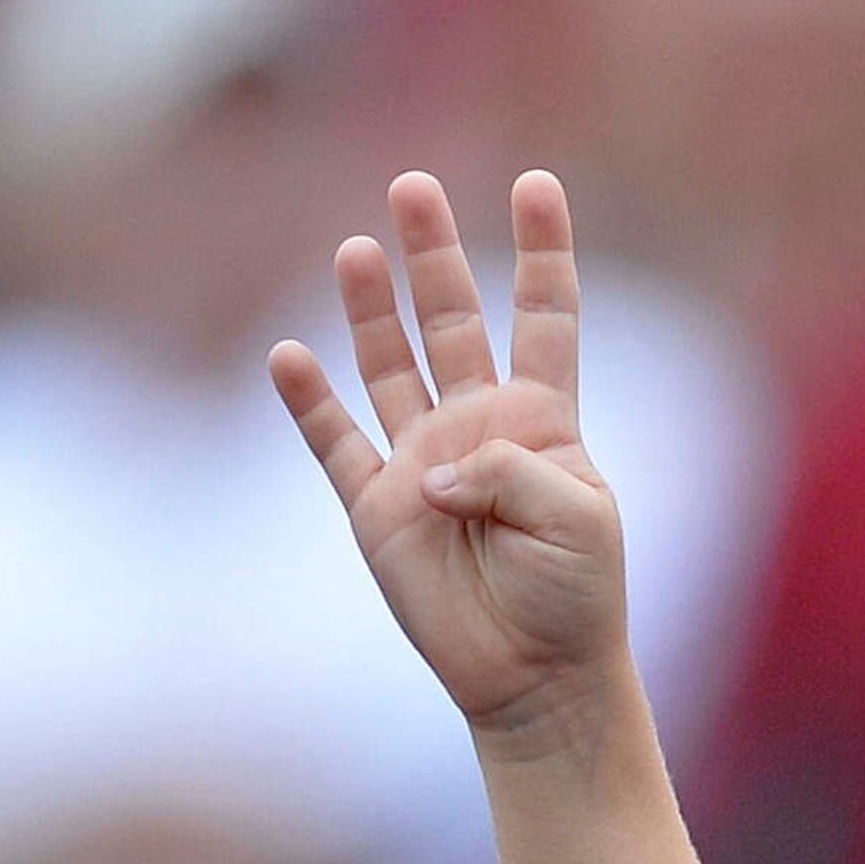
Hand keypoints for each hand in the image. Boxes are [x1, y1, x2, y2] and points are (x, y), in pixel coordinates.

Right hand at [271, 171, 628, 738]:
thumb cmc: (575, 597)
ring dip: (372, 309)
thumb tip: (429, 467)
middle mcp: (477, 427)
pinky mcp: (376, 507)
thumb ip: (507, 467)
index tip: (535, 183)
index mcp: (543, 421)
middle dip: (434, 252)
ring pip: (389, 364)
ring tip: (361, 251)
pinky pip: (335, 442)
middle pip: (451, 318)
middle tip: (415, 185)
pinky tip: (289, 357)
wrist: (537, 680)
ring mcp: (421, 461)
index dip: (542, 251)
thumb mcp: (573, 518)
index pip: (544, 317)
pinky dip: (310, 402)